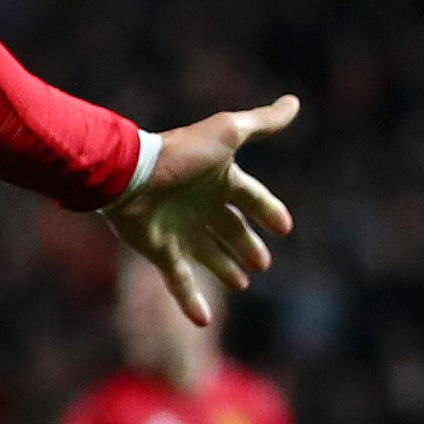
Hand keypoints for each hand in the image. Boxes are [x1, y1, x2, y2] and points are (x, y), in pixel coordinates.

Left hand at [103, 95, 299, 326]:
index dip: (268, 212)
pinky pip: (178, 281)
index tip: (284, 228)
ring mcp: (179, 229)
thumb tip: (294, 102)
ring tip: (241, 283)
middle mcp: (199, 205)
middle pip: (230, 229)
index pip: (251, 198)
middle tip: (263, 264)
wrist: (129, 176)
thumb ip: (261, 122)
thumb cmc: (179, 155)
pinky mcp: (158, 251)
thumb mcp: (227, 134)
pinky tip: (205, 321)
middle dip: (246, 245)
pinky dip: (191, 301)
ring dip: (224, 268)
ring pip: (208, 254)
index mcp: (218, 180)